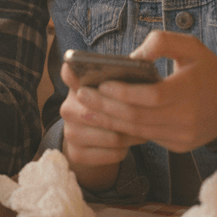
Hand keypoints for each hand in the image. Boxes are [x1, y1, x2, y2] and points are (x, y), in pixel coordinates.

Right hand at [57, 60, 147, 190]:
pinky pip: (113, 153)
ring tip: (143, 129)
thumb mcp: (110, 90)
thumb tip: (136, 61)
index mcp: (75, 87)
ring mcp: (70, 132)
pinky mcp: (76, 154)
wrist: (94, 142)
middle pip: (101, 111)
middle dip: (128, 115)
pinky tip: (129, 142)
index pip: (70, 75)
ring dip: (132, 134)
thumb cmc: (109, 108)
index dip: (74, 72)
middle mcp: (67, 108)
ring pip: (112, 136)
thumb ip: (116, 77)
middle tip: (148, 114)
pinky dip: (126, 149)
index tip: (81, 68)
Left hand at [70, 30, 216, 164]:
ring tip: (85, 107)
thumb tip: (133, 57)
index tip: (101, 82)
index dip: (124, 92)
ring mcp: (183, 136)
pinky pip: (146, 138)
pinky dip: (123, 129)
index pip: (151, 97)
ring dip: (108, 120)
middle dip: (105, 107)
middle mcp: (187, 118)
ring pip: (138, 131)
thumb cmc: (207, 69)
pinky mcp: (178, 146)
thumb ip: (162, 42)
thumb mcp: (191, 45)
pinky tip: (104, 118)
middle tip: (81, 94)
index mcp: (190, 90)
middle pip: (138, 117)